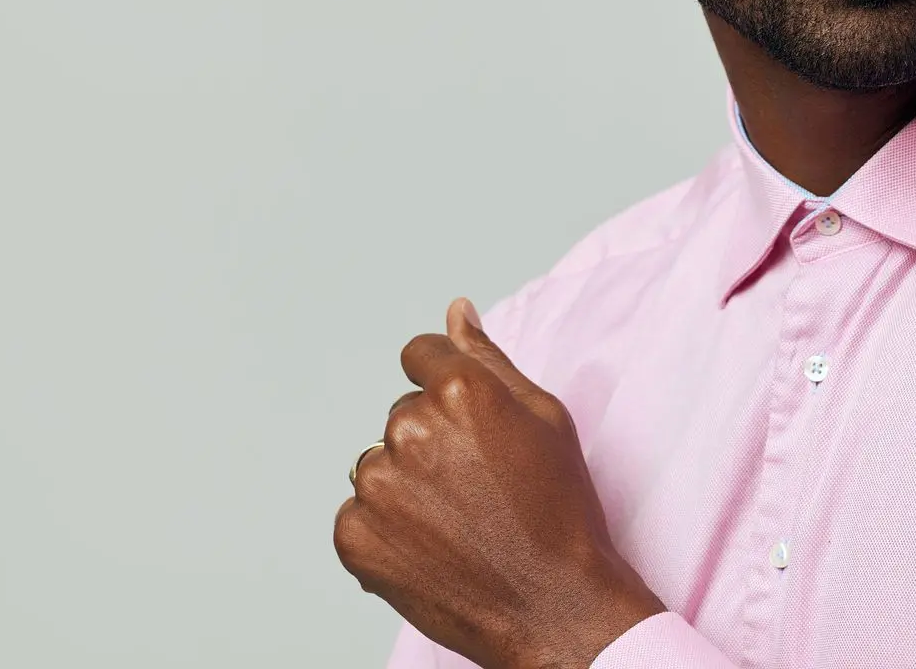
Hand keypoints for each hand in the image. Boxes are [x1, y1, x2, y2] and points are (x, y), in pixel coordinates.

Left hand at [334, 298, 666, 668]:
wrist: (553, 604)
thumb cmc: (559, 510)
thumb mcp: (544, 417)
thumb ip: (489, 358)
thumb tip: (456, 311)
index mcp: (459, 391)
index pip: (420, 355)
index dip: (448, 388)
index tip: (469, 426)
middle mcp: (410, 430)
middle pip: (403, 413)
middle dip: (432, 439)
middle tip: (478, 485)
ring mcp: (378, 487)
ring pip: (380, 463)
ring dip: (407, 484)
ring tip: (457, 520)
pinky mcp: (356, 537)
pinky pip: (358, 513)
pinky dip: (386, 529)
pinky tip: (432, 545)